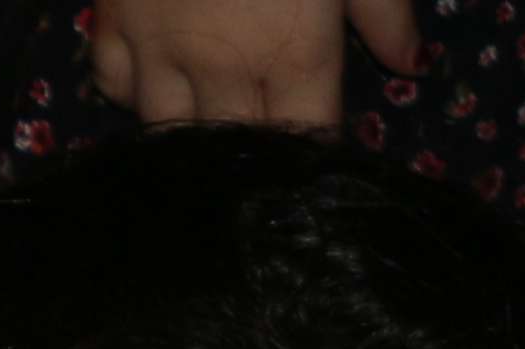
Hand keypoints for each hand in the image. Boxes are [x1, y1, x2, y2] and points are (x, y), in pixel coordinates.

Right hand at [84, 0, 420, 127]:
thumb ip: (385, 12)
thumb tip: (412, 65)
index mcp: (293, 56)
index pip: (306, 142)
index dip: (316, 156)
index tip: (323, 155)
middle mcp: (221, 71)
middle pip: (235, 152)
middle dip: (254, 158)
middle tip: (268, 147)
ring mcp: (157, 53)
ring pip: (166, 132)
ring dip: (192, 134)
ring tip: (212, 121)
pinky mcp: (113, 25)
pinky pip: (112, 84)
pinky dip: (132, 91)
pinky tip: (153, 79)